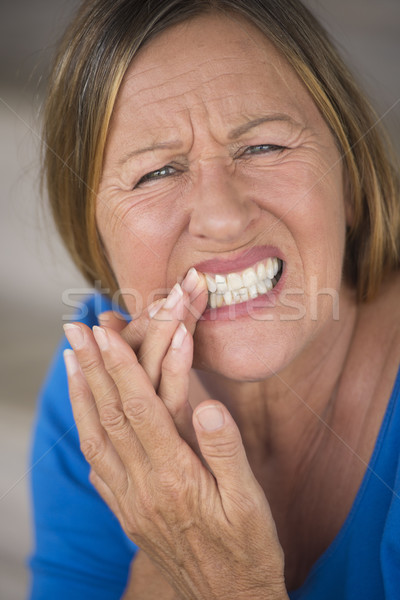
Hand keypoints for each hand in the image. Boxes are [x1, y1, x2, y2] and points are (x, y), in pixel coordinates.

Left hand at [63, 269, 287, 599]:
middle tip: (77, 329)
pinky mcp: (127, 512)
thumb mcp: (250, 501)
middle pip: (110, 416)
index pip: (140, 410)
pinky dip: (88, 431)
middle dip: (93, 367)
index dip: (121, 368)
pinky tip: (86, 416)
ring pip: (96, 438)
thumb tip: (206, 406)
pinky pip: (99, 465)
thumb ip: (226, 451)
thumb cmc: (247, 548)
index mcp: (175, 477)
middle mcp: (143, 487)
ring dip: (82, 395)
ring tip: (74, 360)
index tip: (106, 332)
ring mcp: (130, 501)